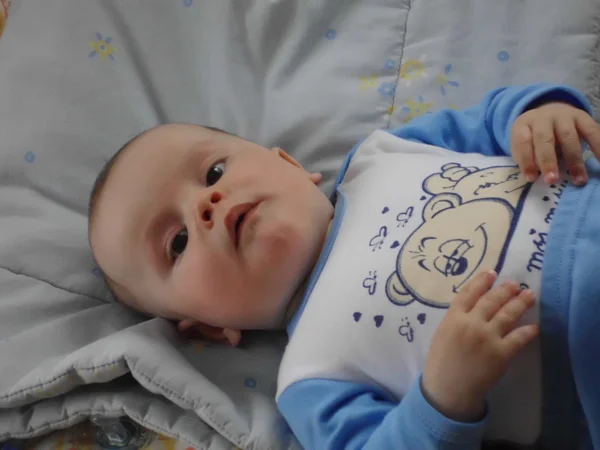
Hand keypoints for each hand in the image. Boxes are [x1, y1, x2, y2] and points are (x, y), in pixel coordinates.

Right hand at [421, 271, 538, 421]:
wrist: (448, 390)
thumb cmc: (441, 362)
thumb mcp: (442, 333)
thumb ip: (457, 319)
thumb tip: (476, 307)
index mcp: (453, 318)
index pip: (469, 293)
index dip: (481, 281)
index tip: (492, 273)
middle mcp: (471, 324)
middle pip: (491, 300)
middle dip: (505, 290)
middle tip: (515, 284)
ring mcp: (487, 338)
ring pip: (507, 314)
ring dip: (520, 303)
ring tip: (529, 296)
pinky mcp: (501, 354)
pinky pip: (518, 338)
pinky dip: (528, 331)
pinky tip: (534, 327)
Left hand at [511, 102, 599, 184]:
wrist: (549, 114)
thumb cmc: (533, 138)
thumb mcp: (524, 145)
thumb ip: (527, 159)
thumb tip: (535, 177)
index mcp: (523, 125)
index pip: (522, 142)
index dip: (526, 161)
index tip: (531, 178)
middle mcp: (543, 118)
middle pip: (544, 138)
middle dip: (548, 160)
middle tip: (552, 180)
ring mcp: (563, 116)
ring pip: (568, 136)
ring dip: (574, 160)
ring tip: (579, 180)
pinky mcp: (582, 117)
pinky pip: (592, 131)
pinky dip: (598, 146)